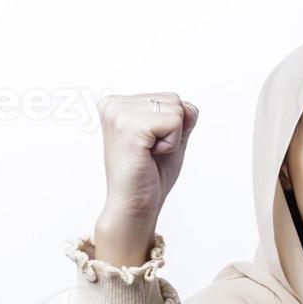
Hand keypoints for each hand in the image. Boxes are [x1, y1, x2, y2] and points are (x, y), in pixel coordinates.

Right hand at [93, 92, 198, 265]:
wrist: (134, 206)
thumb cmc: (149, 177)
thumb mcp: (171, 139)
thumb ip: (181, 118)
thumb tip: (189, 106)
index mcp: (118, 104)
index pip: (169, 98)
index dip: (172, 127)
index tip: (149, 146)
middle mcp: (113, 104)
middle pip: (174, 99)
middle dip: (173, 130)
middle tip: (150, 152)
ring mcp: (118, 113)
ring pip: (176, 109)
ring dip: (172, 138)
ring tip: (149, 154)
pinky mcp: (128, 126)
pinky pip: (174, 122)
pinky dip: (171, 143)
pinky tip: (149, 155)